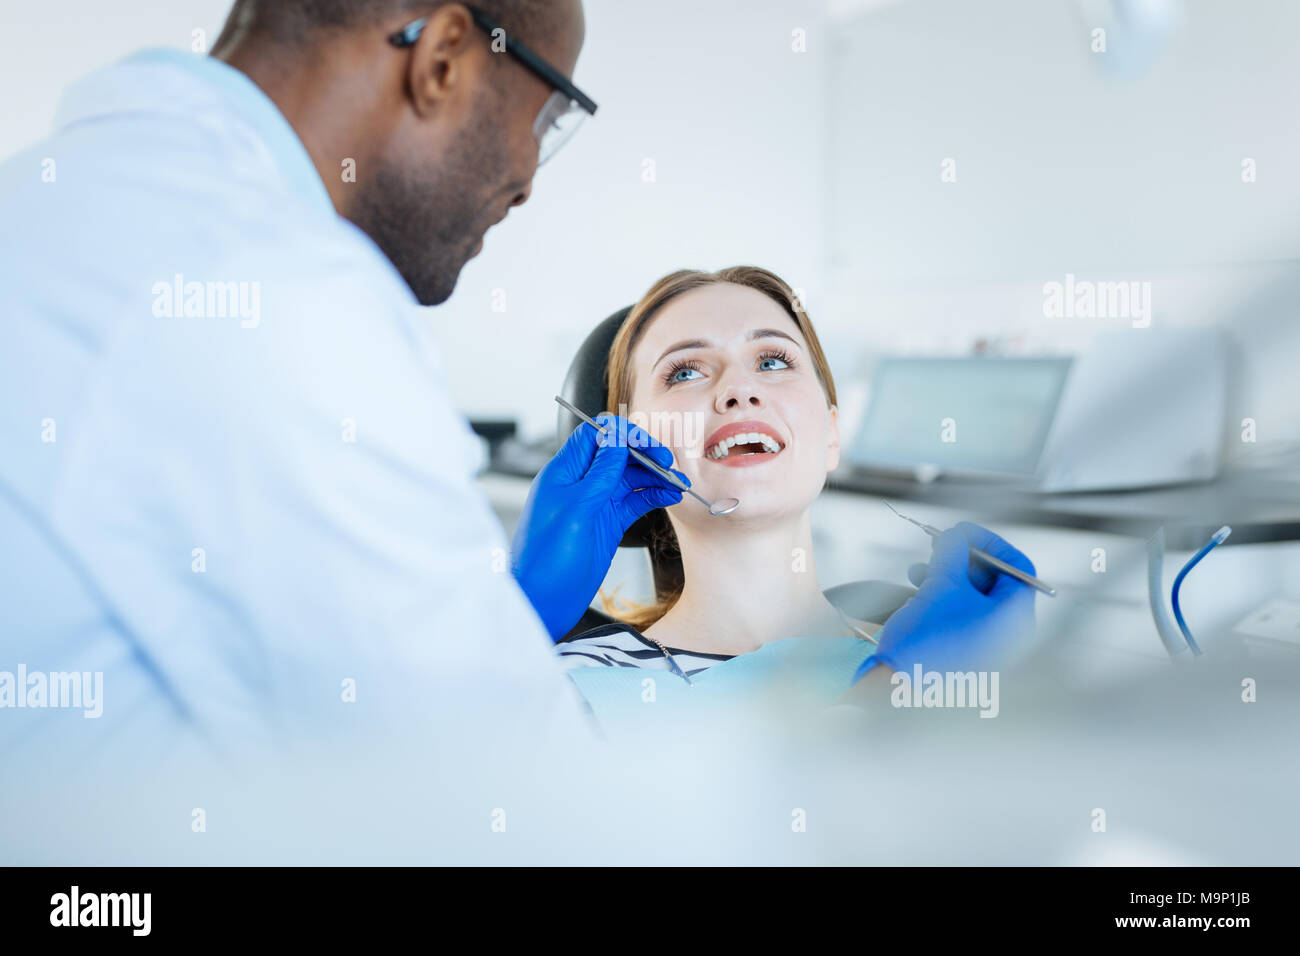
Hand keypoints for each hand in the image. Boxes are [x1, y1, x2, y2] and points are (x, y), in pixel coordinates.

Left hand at [512, 413, 686, 640]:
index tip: (647, 444)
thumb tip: (615, 438)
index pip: (595, 436)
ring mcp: (594, 505)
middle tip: (668, 464)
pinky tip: (668, 497)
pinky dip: (652, 497)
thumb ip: (599, 474)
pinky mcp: (606, 525)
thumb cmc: (546, 561)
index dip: (623, 435)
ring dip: (654, 478)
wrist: (542, 604)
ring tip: (678, 483)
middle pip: (617, 455)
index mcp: (564, 473)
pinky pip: (633, 502)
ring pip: (629, 479)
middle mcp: (579, 485)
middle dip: (644, 456)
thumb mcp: (576, 511)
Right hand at [854, 521, 1036, 679]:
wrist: (898, 685)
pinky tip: (918, 588)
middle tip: (939, 542)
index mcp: (1016, 618)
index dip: (989, 542)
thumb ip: (953, 552)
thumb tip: (956, 536)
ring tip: (921, 567)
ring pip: (972, 596)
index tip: (961, 532)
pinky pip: (959, 614)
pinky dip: (941, 595)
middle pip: (994, 580)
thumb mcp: (942, 583)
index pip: (1017, 567)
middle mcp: (1008, 633)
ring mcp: (987, 645)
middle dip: (963, 557)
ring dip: (946, 574)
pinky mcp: (964, 651)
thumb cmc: (928, 638)